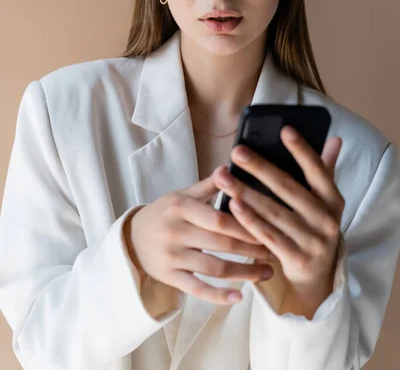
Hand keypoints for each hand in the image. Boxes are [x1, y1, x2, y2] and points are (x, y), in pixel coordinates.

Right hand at [127, 171, 274, 304]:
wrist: (131, 238)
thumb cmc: (164, 213)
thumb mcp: (181, 195)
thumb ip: (208, 185)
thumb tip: (230, 167)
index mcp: (181, 207)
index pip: (219, 218)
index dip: (246, 225)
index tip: (270, 229)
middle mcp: (176, 231)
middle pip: (221, 243)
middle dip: (252, 249)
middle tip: (275, 252)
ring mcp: (172, 257)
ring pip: (214, 268)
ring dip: (244, 273)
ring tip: (267, 273)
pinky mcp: (169, 277)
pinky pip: (197, 289)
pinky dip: (218, 296)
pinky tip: (239, 297)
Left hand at [213, 126, 344, 303]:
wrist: (317, 278)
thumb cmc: (313, 228)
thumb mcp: (323, 202)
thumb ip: (324, 170)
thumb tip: (334, 138)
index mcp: (333, 200)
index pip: (318, 170)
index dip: (302, 150)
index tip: (284, 130)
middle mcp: (327, 220)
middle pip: (289, 188)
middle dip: (260, 168)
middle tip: (237, 151)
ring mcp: (313, 241)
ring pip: (274, 212)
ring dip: (246, 192)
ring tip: (224, 177)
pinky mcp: (297, 259)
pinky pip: (268, 236)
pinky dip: (250, 220)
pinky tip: (232, 205)